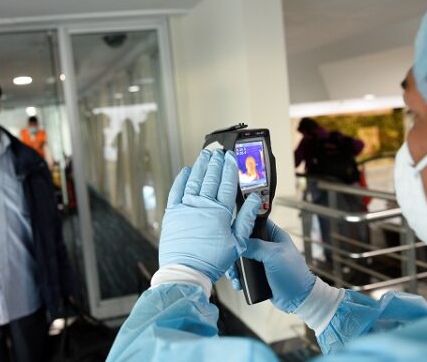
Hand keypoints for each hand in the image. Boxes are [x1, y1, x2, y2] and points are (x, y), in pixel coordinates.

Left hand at [159, 149, 261, 282]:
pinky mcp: (172, 214)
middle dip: (216, 163)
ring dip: (200, 166)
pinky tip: (185, 171)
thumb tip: (255, 200)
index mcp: (220, 212)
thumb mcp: (237, 242)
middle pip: (211, 178)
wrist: (185, 273)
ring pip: (194, 180)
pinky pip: (176, 191)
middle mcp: (202, 206)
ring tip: (205, 156)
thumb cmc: (211, 261)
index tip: (232, 157)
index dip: (230, 168)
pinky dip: (181, 179)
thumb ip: (246, 218)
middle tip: (219, 153)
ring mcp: (185, 208)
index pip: (227, 183)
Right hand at [225, 221, 315, 312]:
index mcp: (273, 235)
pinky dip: (238, 276)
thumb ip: (256, 245)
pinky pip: (242, 271)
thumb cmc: (292, 274)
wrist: (297, 299)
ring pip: (240, 257)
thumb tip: (237, 242)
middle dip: (234, 251)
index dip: (242, 225)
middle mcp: (266, 245)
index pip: (254, 221)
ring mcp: (261, 259)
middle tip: (230, 259)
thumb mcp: (274, 255)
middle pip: (243, 240)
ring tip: (234, 275)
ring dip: (234, 266)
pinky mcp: (257, 273)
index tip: (231, 233)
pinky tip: (238, 283)